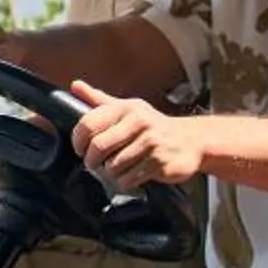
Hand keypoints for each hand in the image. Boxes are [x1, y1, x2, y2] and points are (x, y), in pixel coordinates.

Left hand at [70, 84, 207, 190]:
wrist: (192, 140)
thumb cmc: (153, 126)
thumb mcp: (128, 109)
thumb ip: (99, 100)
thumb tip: (75, 86)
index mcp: (127, 108)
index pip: (89, 123)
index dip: (78, 140)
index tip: (80, 149)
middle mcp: (139, 122)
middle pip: (98, 147)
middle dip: (92, 161)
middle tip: (95, 164)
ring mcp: (151, 142)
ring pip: (113, 166)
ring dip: (111, 173)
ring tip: (118, 168)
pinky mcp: (159, 162)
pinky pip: (129, 179)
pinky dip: (126, 181)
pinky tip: (132, 174)